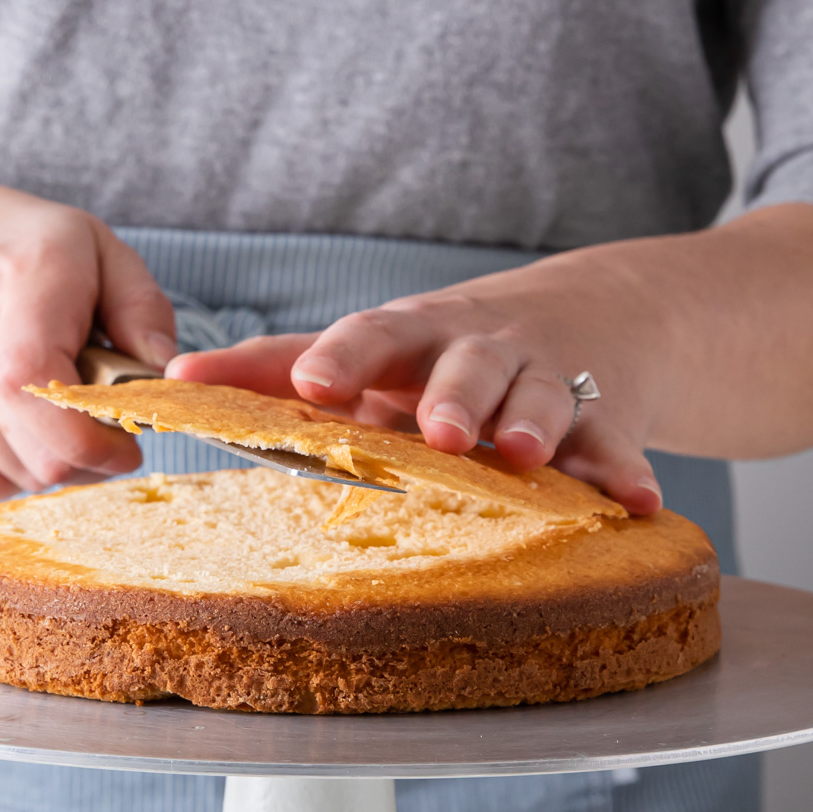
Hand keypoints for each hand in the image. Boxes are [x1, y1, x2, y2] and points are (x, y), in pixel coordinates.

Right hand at [0, 106, 176, 503]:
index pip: (43, 384)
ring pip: (17, 476)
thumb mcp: (95, 247)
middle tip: (102, 427)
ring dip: (54, 463)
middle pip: (40, 454)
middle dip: (91, 456)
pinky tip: (19, 433)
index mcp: (23, 278)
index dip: (95, 437)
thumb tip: (165, 378)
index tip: (128, 439)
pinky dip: (11, 475)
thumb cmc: (14, 246)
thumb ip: (142, 310)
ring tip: (54, 415)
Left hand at [169, 245, 666, 512]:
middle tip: (439, 432)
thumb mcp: (374, 346)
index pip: (373, 337)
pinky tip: (635, 502)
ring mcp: (547, 378)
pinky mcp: (608, 410)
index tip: (312, 385)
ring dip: (532, 423)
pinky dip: (627, 471)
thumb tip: (177, 377)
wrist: (595, 309)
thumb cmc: (448, 345)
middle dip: (453, 395)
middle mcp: (480, 350)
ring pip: (542, 395)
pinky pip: (618, 442)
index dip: (343, 359)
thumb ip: (278, 366)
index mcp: (414, 337)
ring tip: (522, 453)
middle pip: (467, 364)